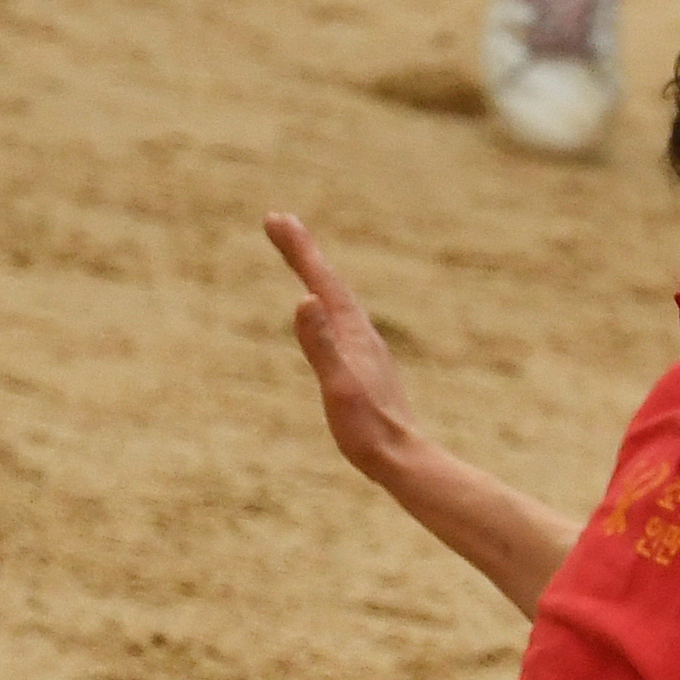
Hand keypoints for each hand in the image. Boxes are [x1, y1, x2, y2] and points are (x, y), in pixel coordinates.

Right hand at [266, 212, 422, 476]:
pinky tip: (327, 316)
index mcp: (353, 333)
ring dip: (316, 276)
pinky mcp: (367, 368)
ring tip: (301, 259)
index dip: (299, 249)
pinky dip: (327, 306)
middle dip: (303, 252)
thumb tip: (305, 300)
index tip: (275, 218)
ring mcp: (366, 351)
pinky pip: (341, 324)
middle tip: (278, 221)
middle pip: (329, 283)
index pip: (322, 280)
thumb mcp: (338, 386)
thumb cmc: (368, 429)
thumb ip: (321, 345)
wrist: (403, 461)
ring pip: (338, 302)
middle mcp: (363, 335)